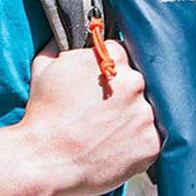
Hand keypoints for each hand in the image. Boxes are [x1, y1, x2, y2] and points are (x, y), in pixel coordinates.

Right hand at [18, 40, 160, 195]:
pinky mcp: (151, 144)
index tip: (105, 84)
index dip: (114, 69)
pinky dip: (139, 143)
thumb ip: (59, 45)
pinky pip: (154, 139)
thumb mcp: (43, 67)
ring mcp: (145, 113)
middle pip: (141, 81)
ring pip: (149, 110)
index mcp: (112, 57)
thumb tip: (64, 35)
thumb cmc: (41, 114)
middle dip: (126, 93)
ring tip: (111, 131)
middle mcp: (134, 81)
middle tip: (107, 111)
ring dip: (134, 118)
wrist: (44, 160)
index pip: (124, 54)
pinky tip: (117, 147)